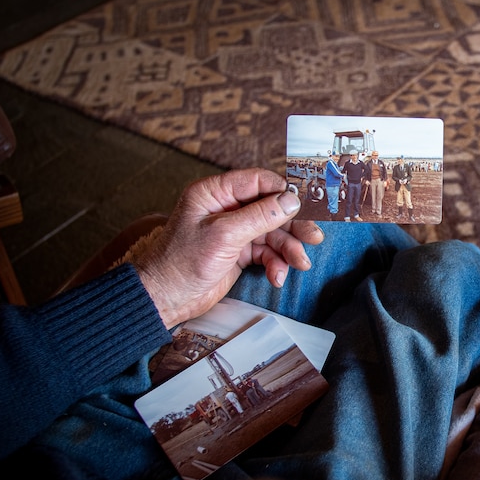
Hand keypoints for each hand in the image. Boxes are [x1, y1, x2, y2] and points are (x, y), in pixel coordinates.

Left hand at [134, 168, 323, 327]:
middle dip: (292, 226)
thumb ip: (260, 216)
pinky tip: (277, 277)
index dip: (283, 192)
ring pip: (272, 233)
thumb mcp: (224, 234)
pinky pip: (266, 253)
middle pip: (271, 209)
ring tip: (299, 263)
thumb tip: (290, 199)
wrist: (166, 298)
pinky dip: (275, 264)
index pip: (257, 182)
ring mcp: (234, 231)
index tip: (303, 205)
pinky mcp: (238, 252)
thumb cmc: (181, 262)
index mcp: (215, 193)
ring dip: (288, 249)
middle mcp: (227, 209)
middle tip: (313, 237)